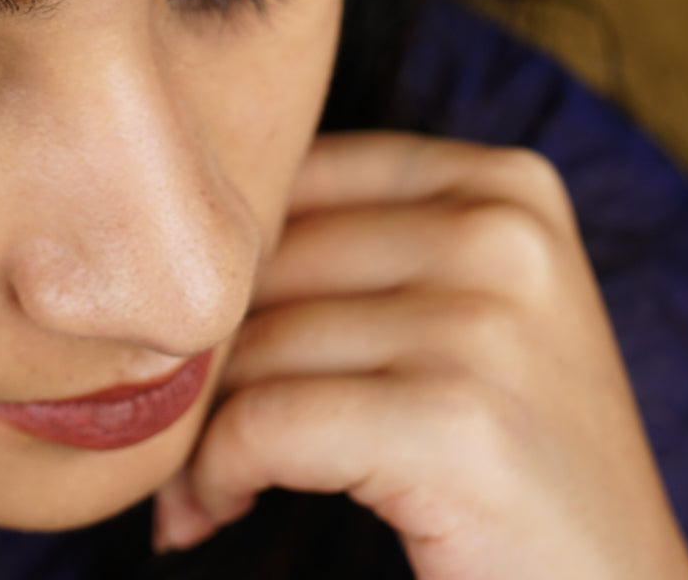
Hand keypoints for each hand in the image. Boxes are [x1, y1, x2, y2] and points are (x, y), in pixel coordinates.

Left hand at [153, 132, 687, 579]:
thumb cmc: (510, 451)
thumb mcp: (462, 311)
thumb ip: (352, 249)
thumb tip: (178, 245)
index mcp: (501, 185)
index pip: (295, 181)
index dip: (230, 268)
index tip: (207, 341)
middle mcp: (502, 233)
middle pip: (270, 264)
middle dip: (211, 353)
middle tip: (183, 420)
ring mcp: (487, 323)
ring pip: (259, 345)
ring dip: (200, 425)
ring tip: (204, 476)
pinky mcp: (459, 422)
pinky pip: (268, 423)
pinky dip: (218, 471)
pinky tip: (218, 506)